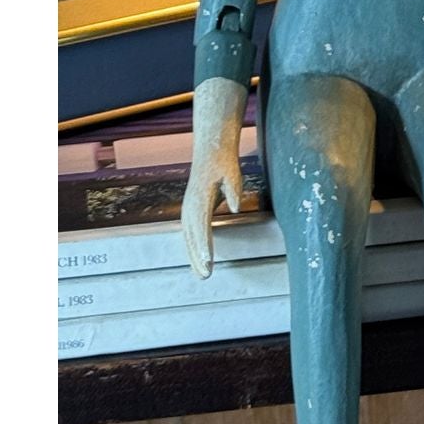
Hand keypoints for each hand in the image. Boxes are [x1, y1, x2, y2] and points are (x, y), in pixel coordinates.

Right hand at [180, 76, 248, 277]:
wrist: (211, 148)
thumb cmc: (224, 161)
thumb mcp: (233, 173)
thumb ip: (234, 191)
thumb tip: (235, 208)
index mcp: (200, 198)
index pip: (201, 226)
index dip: (204, 245)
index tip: (208, 261)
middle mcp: (190, 205)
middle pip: (192, 236)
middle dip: (198, 257)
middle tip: (206, 276)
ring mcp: (187, 208)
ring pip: (188, 237)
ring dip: (193, 256)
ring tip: (202, 274)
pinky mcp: (190, 208)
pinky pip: (190, 232)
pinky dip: (193, 247)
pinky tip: (199, 259)